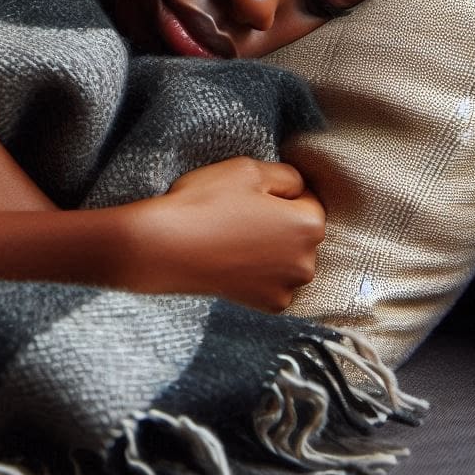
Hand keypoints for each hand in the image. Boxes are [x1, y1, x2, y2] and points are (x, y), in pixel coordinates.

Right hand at [120, 157, 323, 310]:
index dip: (277, 193)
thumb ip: (288, 175)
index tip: (250, 195)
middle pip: (301, 232)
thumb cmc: (206, 204)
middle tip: (239, 216)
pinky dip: (259, 272)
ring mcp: (288, 287)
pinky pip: (274, 281)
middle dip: (280, 223)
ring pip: (288, 258)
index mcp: (309, 225)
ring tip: (234, 238)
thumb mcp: (248, 169)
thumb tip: (299, 188)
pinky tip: (234, 260)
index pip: (308, 199)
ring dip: (271, 248)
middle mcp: (307, 261)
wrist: (165, 248)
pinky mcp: (269, 305)